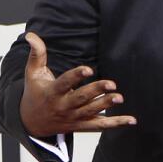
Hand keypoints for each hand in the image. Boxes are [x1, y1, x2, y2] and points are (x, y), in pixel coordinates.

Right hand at [18, 31, 136, 137]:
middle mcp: (63, 106)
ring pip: (91, 112)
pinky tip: (131, 120)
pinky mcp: (81, 125)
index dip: (76, 76)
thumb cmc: (35, 93)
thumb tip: (31, 35)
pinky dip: (116, 123)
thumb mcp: (32, 73)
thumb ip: (36, 54)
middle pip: (81, 99)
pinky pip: (99, 126)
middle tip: (112, 84)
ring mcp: (73, 117)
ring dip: (106, 105)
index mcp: (52, 93)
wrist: (31, 123)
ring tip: (119, 97)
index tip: (88, 69)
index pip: (64, 83)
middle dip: (96, 91)